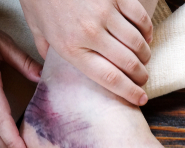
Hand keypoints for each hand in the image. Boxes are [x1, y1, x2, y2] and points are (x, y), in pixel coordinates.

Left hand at [20, 0, 152, 105]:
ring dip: (145, 55)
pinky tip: (145, 37)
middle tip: (143, 79)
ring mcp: (105, 13)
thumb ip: (47, 50)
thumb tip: (50, 69)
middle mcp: (90, 33)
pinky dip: (147, 31)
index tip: (140, 98)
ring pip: (138, 43)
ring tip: (144, 59)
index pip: (110, 78)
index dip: (130, 92)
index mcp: (71, 48)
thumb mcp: (36, 26)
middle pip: (129, 64)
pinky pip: (140, 19)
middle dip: (141, 76)